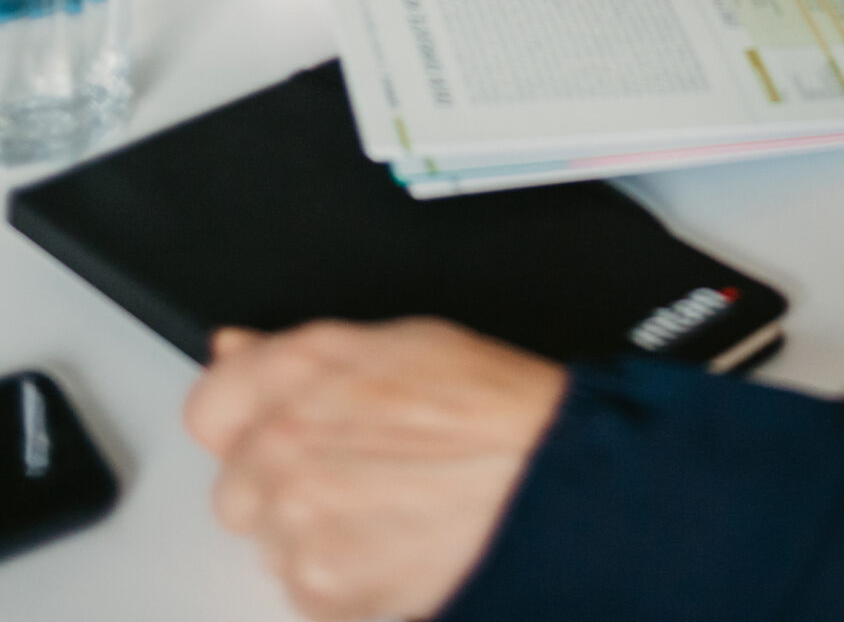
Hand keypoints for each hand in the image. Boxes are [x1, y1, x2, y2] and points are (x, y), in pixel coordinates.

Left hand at [185, 320, 566, 620]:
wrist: (547, 479)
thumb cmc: (487, 407)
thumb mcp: (396, 342)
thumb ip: (297, 352)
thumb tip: (234, 351)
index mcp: (295, 378)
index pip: (208, 408)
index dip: (244, 419)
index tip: (271, 429)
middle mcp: (284, 451)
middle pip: (234, 489)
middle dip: (279, 486)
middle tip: (353, 472)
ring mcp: (299, 526)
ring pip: (272, 543)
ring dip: (313, 533)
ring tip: (387, 506)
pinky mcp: (324, 590)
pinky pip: (305, 589)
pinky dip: (341, 576)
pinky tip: (393, 541)